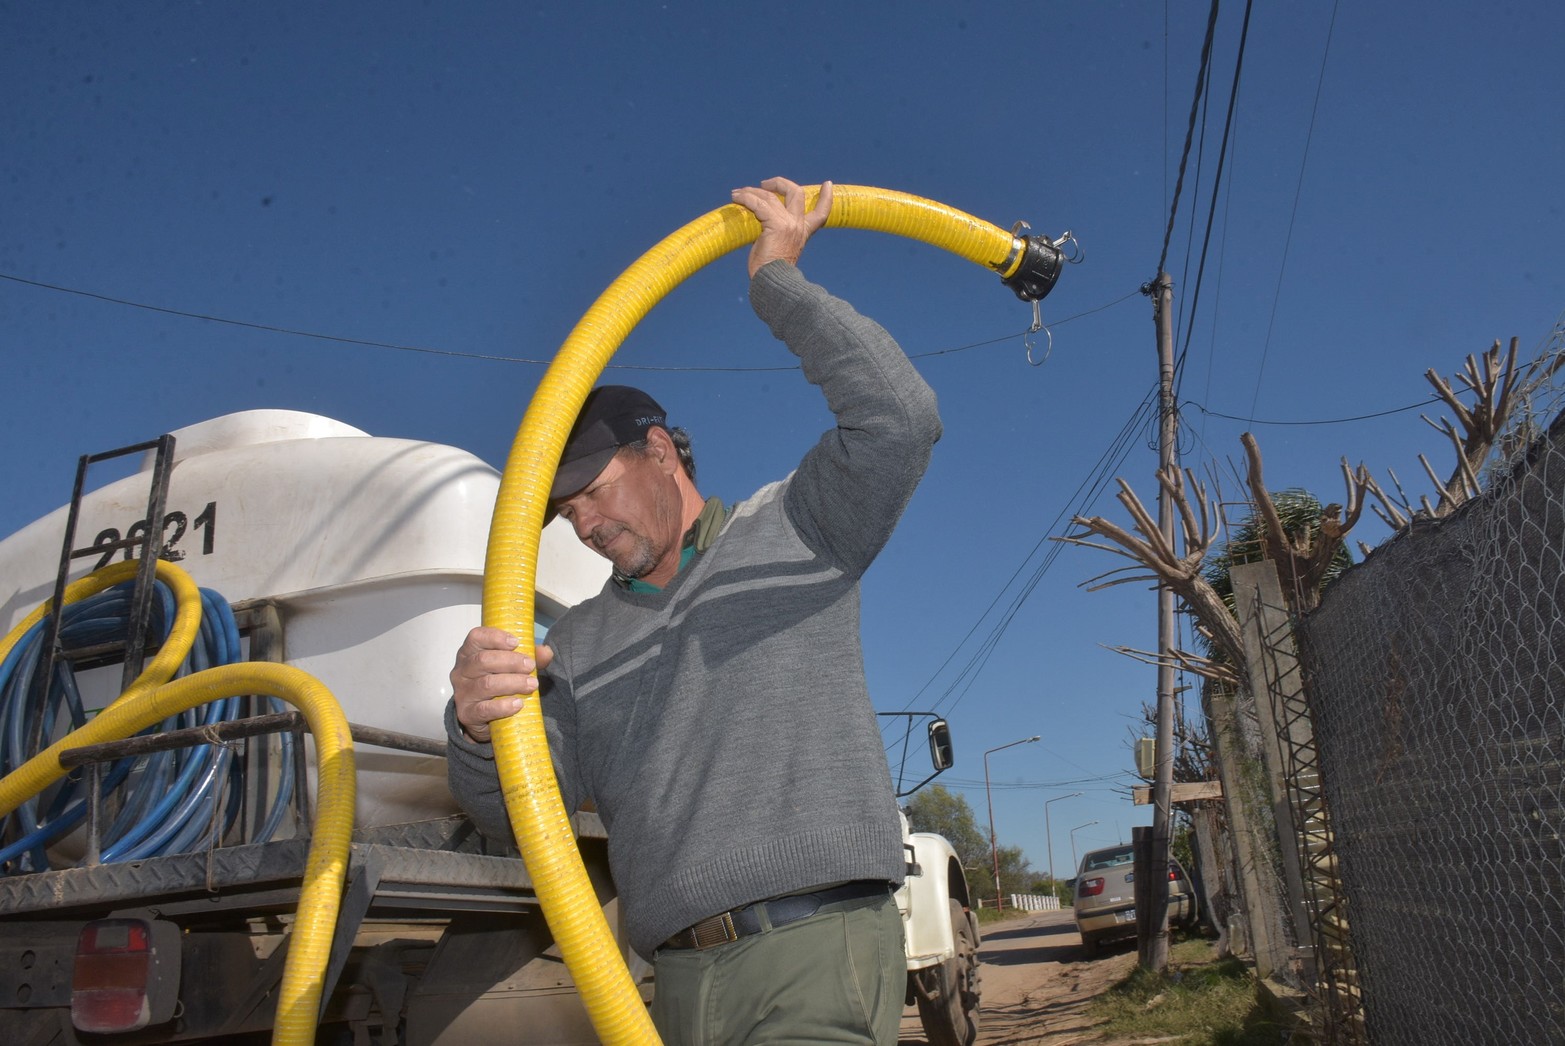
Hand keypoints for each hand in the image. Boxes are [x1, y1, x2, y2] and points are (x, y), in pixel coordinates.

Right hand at [449, 626, 553, 743]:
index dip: (495, 637)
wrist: (482, 718)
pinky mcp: (466, 714)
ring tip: (531, 684)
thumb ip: (529, 658)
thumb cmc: (497, 685)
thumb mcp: (511, 668)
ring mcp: (462, 693)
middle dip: (511, 661)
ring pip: (486, 684)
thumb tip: (546, 652)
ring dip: (513, 683)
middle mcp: (461, 672)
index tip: (516, 642)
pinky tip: (518, 704)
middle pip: (483, 660)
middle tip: (530, 666)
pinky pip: (484, 709)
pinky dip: (503, 706)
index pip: (475, 637)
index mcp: (469, 654)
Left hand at [731, 176, 832, 277]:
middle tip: (763, 184)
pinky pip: (757, 204)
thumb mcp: (780, 249)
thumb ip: (776, 234)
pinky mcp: (775, 225)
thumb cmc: (773, 274)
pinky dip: (745, 199)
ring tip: (737, 194)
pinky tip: (736, 198)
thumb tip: (759, 226)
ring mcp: (788, 224)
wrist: (774, 284)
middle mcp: (798, 225)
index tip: (827, 184)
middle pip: (796, 193)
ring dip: (751, 192)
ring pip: (770, 197)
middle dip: (779, 183)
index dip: (826, 197)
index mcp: (803, 232)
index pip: (821, 213)